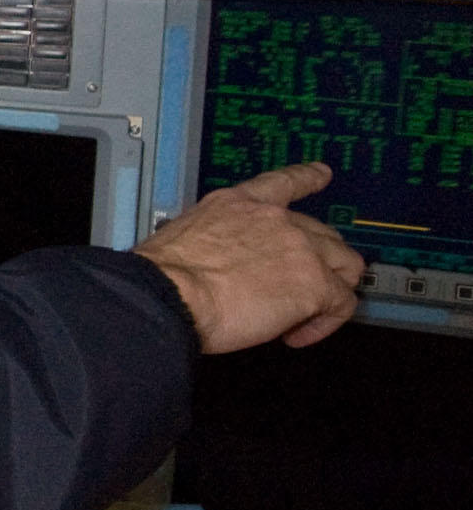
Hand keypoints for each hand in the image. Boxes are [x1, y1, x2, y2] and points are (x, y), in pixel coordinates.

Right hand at [138, 162, 363, 352]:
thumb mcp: (188, 238)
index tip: (321, 174)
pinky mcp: (314, 284)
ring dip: (331, 290)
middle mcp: (275, 218)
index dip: (307, 178)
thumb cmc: (164, 276)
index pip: (282, 182)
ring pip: (345, 264)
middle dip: (317, 262)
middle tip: (296, 291)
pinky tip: (298, 334)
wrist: (170, 293)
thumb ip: (216, 244)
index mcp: (238, 203)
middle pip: (322, 233)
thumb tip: (218, 269)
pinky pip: (340, 304)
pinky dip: (324, 323)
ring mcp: (300, 248)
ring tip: (308, 315)